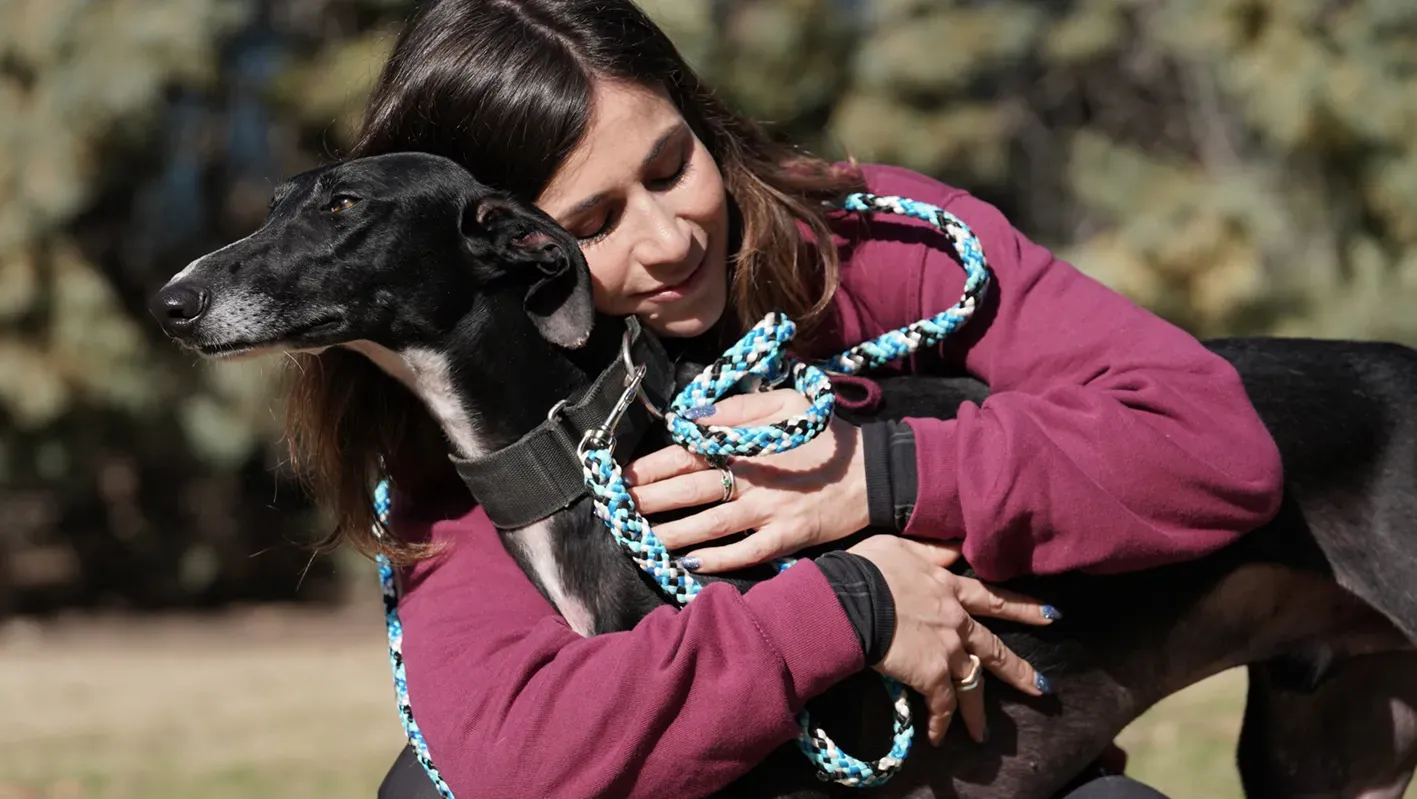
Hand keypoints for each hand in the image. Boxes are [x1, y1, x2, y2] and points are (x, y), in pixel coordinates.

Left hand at [624, 388, 868, 572]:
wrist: (875, 473)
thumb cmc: (826, 435)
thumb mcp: (787, 403)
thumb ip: (738, 407)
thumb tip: (692, 417)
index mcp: (747, 445)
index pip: (687, 455)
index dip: (651, 467)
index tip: (622, 476)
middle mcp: (752, 480)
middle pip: (689, 491)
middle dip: (649, 502)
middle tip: (618, 510)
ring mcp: (769, 512)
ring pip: (709, 526)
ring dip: (671, 533)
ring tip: (641, 539)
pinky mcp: (786, 538)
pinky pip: (745, 554)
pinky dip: (717, 560)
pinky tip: (689, 564)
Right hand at [849, 535, 1054, 745]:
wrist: (851, 599)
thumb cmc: (869, 569)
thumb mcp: (902, 547)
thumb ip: (931, 550)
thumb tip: (956, 547)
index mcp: (949, 586)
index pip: (992, 598)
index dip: (1021, 607)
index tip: (1051, 614)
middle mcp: (955, 620)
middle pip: (992, 648)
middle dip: (1017, 669)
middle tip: (1041, 687)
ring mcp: (946, 649)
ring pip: (971, 684)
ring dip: (977, 711)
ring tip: (984, 734)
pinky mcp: (930, 674)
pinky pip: (941, 703)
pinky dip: (940, 722)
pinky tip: (938, 738)